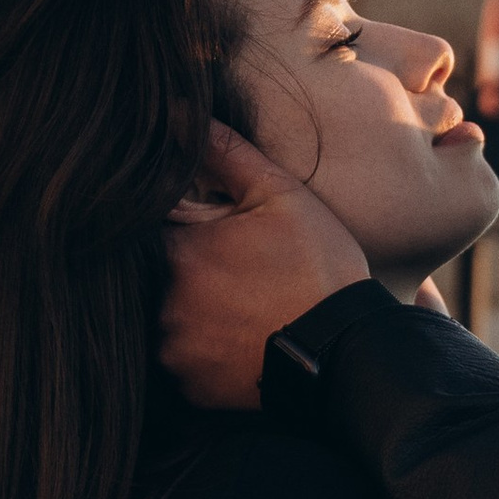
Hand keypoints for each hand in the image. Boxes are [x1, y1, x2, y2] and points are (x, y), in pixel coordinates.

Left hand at [161, 123, 365, 412]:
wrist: (346, 353)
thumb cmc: (318, 269)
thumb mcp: (281, 197)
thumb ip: (226, 153)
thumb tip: (179, 114)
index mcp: (180, 248)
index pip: (152, 225)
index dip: (181, 225)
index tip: (209, 232)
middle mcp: (164, 299)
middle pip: (155, 273)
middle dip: (188, 269)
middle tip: (234, 275)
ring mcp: (173, 346)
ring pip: (166, 315)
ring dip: (191, 309)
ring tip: (238, 308)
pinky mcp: (188, 384)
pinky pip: (180, 359)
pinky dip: (201, 349)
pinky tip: (236, 339)